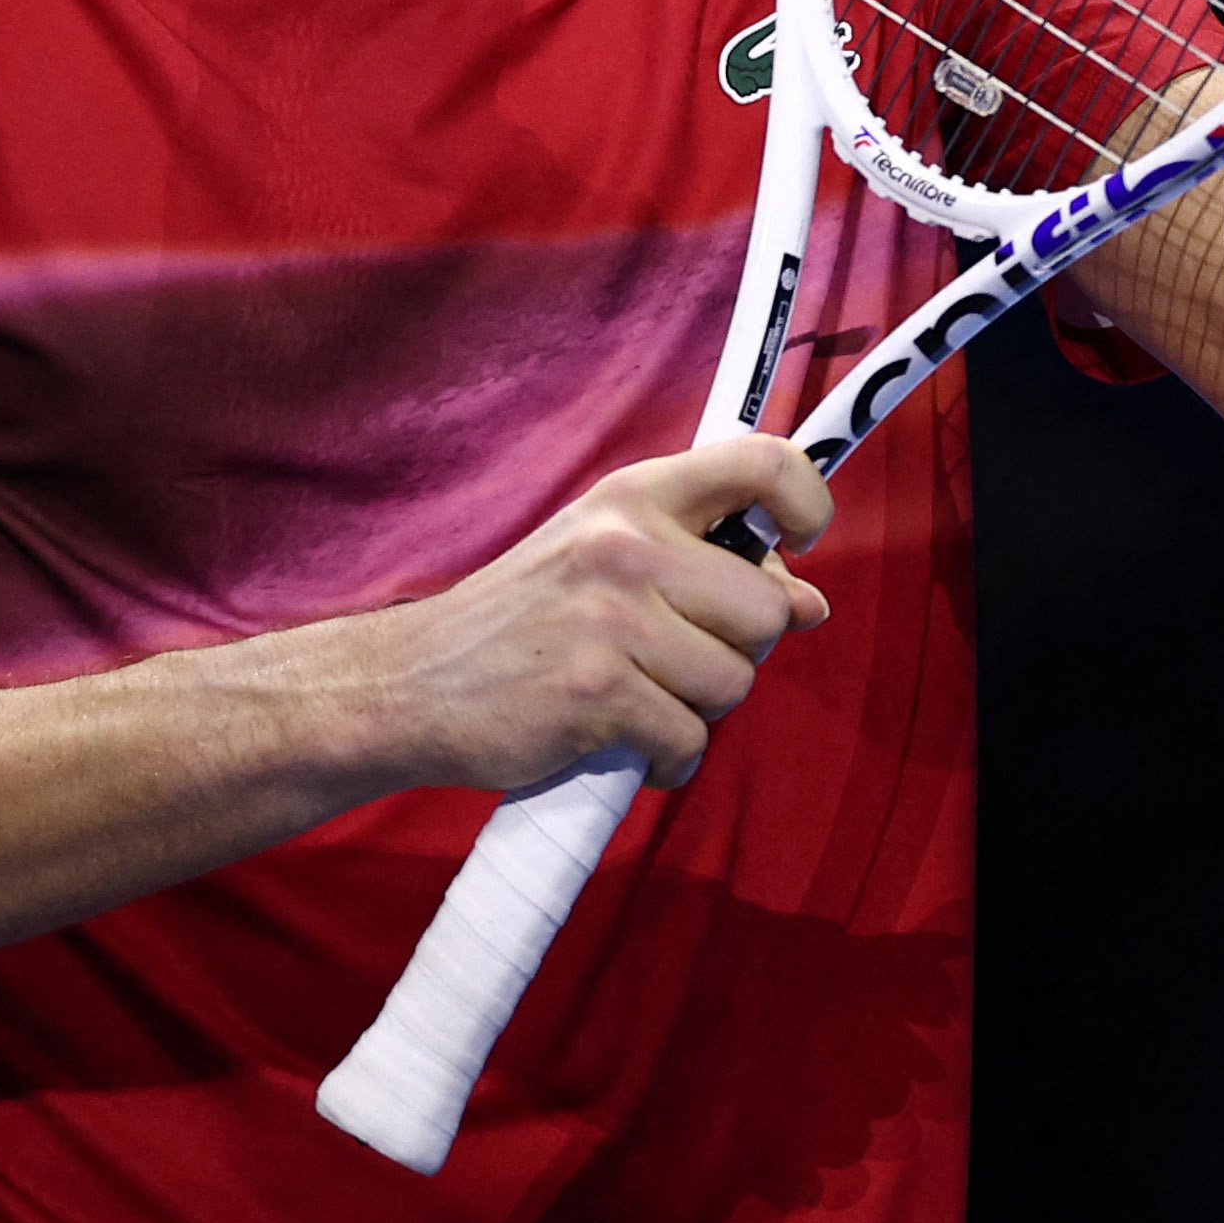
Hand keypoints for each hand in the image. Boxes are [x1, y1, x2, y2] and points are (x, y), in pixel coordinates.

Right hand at [367, 435, 834, 792]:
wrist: (413, 684)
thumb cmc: (523, 622)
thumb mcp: (607, 560)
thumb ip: (704, 565)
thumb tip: (810, 602)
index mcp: (633, 497)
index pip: (762, 462)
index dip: (809, 499)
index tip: (801, 542)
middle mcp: (626, 545)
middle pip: (765, 609)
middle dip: (737, 651)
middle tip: (676, 660)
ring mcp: (611, 619)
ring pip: (733, 682)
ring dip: (698, 710)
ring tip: (642, 700)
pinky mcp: (597, 695)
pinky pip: (690, 741)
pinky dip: (669, 760)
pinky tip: (627, 745)